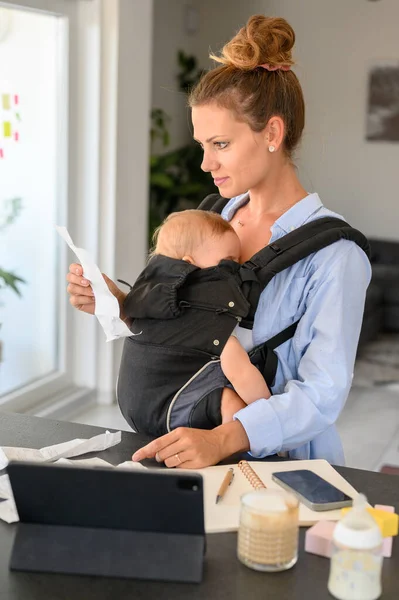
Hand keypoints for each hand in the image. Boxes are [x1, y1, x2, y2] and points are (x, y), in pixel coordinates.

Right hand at [66, 263, 125, 315]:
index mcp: (82, 274)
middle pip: (69, 277)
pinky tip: (92, 299)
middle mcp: (76, 282)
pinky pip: (74, 299)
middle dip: (78, 279)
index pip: (73, 268)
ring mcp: (75, 292)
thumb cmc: (108, 289)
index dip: (75, 268)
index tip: (81, 271)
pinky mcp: (76, 302)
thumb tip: (90, 274)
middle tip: (88, 283)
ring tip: (94, 292)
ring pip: (71, 288)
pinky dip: (84, 299)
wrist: (114, 300)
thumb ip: (97, 275)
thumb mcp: (105, 280)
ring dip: (83, 290)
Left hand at [132, 421, 249, 468]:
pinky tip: (187, 460)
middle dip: (161, 457)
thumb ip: (167, 442)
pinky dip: (180, 466)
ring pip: (170, 463)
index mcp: (180, 432)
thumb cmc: (199, 438)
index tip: (136, 456)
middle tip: (169, 454)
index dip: (145, 451)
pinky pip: (180, 468)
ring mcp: (192, 453)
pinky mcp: (197, 463)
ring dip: (171, 462)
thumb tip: (151, 452)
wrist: (219, 441)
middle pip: (162, 455)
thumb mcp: (183, 434)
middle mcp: (185, 441)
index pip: (158, 443)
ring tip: (180, 457)